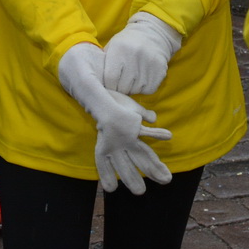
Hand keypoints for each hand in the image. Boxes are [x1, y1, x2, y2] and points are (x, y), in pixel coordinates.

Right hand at [57, 43, 173, 193]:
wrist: (83, 55)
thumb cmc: (80, 72)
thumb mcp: (90, 86)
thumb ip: (106, 104)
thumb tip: (132, 124)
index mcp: (98, 127)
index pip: (103, 157)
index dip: (106, 173)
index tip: (110, 188)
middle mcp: (111, 129)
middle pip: (125, 158)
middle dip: (136, 175)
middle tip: (142, 193)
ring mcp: (121, 120)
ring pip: (138, 148)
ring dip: (150, 163)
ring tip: (165, 178)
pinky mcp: (128, 110)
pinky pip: (144, 126)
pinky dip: (156, 133)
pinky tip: (168, 137)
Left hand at [103, 12, 182, 95]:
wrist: (152, 34)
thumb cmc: (126, 44)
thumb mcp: (112, 47)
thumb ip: (103, 64)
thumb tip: (96, 84)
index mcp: (120, 49)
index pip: (110, 79)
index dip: (108, 85)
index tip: (109, 84)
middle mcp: (135, 55)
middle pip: (122, 87)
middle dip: (119, 88)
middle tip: (120, 82)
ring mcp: (149, 64)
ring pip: (135, 90)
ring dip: (131, 88)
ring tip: (132, 77)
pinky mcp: (160, 71)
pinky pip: (148, 90)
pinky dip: (143, 88)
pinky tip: (142, 77)